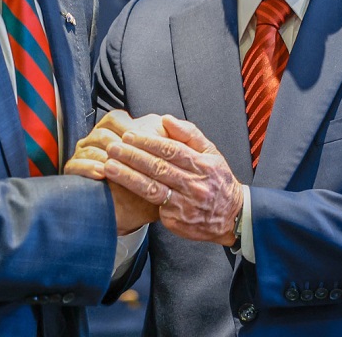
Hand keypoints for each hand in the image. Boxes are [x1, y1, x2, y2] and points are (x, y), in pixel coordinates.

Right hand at [65, 111, 165, 234]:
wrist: (132, 209)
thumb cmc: (149, 182)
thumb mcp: (163, 161)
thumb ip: (168, 139)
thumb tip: (168, 121)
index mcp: (116, 130)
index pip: (115, 119)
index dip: (127, 129)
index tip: (141, 141)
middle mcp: (97, 138)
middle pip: (101, 132)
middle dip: (115, 144)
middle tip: (127, 154)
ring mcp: (84, 153)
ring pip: (87, 147)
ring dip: (101, 156)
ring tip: (112, 166)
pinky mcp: (74, 170)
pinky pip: (75, 164)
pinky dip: (87, 168)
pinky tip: (100, 173)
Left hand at [105, 115, 243, 244]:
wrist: (232, 217)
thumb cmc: (217, 180)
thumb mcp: (212, 153)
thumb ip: (189, 134)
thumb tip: (166, 119)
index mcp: (203, 165)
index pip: (171, 150)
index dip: (148, 142)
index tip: (129, 135)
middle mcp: (194, 185)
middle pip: (158, 168)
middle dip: (132, 156)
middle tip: (113, 147)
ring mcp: (184, 205)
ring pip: (151, 188)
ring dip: (128, 177)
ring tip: (109, 166)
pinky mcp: (175, 221)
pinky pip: (153, 206)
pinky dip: (135, 197)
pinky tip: (119, 188)